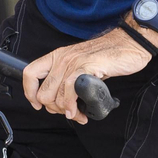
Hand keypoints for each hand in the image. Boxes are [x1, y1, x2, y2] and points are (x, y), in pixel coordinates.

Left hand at [23, 29, 152, 123]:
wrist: (129, 44)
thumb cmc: (107, 56)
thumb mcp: (80, 65)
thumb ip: (68, 79)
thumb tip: (60, 102)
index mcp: (56, 56)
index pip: (29, 74)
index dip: (30, 93)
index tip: (37, 105)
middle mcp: (61, 58)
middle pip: (42, 93)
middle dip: (54, 109)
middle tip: (68, 112)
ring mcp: (73, 63)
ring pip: (54, 97)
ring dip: (66, 111)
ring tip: (78, 114)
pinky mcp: (86, 68)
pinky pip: (69, 93)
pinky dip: (72, 107)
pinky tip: (80, 112)